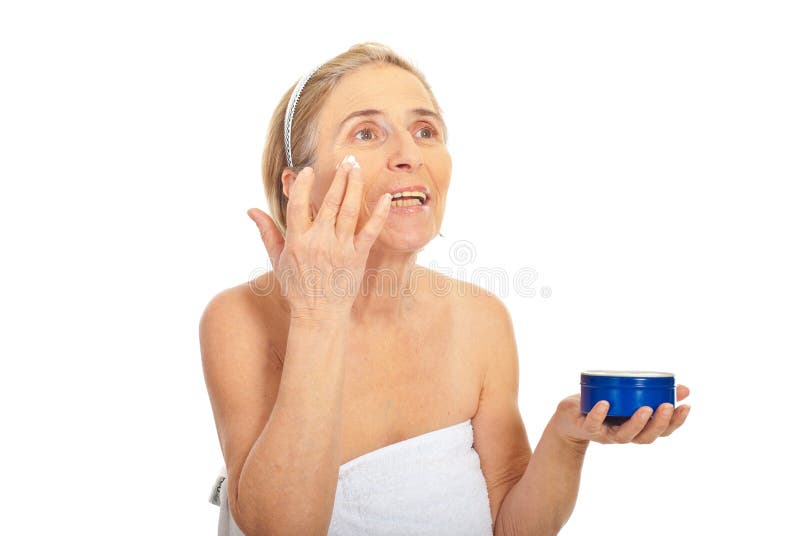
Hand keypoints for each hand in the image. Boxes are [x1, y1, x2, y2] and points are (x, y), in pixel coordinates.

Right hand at [247, 159, 391, 319]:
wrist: (319, 314)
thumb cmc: (297, 287)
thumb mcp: (278, 259)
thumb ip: (267, 232)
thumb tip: (251, 210)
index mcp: (297, 240)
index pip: (297, 204)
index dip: (301, 184)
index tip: (307, 170)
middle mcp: (319, 241)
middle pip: (329, 202)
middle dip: (338, 177)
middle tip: (345, 159)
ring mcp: (340, 248)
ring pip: (348, 210)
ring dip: (353, 186)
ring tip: (356, 168)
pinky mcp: (357, 256)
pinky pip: (370, 231)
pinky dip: (379, 214)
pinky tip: (385, 197)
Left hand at [551, 385, 690, 445]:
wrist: (569, 418)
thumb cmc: (603, 406)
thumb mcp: (629, 399)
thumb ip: (653, 394)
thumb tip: (685, 389)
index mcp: (637, 428)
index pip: (662, 431)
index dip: (676, 422)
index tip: (686, 406)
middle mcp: (624, 435)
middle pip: (646, 437)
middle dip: (660, 423)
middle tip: (669, 406)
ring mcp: (605, 434)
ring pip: (624, 436)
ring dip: (637, 423)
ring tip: (646, 409)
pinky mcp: (586, 428)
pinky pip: (593, 424)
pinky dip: (599, 414)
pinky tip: (605, 404)